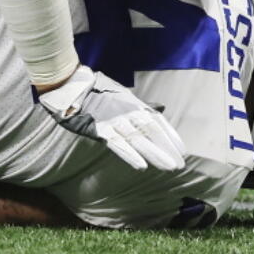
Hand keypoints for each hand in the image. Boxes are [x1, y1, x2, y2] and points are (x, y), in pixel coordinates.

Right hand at [38, 65, 186, 170]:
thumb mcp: (123, 94)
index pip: (157, 121)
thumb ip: (142, 106)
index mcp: (134, 103)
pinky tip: (141, 166)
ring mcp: (114, 120)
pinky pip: (117, 144)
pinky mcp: (100, 129)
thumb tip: (161, 109)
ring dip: (154, 154)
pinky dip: (129, 154)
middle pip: (151, 131)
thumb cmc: (97, 91)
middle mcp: (127, 111)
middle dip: (167, 148)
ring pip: (138, 139)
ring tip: (168, 167)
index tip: (182, 151)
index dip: (170, 136)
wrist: (71, 86)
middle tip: (179, 164)